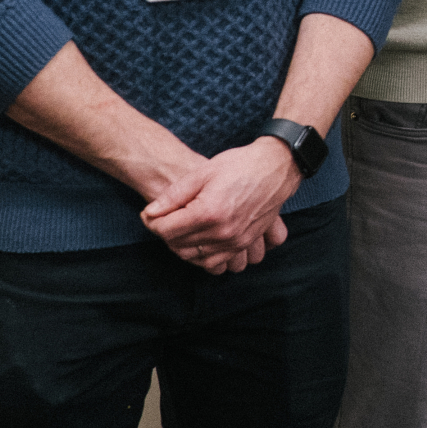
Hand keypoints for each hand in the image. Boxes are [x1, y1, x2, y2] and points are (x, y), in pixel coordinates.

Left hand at [140, 139, 298, 273]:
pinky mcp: (244, 243)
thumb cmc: (239, 165)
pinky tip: (198, 241)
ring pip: (194, 257)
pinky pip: (215, 262)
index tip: (150, 214)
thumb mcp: (202, 172)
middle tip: (163, 219)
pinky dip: (201, 256)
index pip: (166, 230)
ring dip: (181, 246)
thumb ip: (174, 195)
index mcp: (208, 212)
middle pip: (177, 245)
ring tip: (180, 229)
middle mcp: (222, 231)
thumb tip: (151, 212)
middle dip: (165, 233)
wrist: (276, 168)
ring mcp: (235, 241)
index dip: (152, 222)